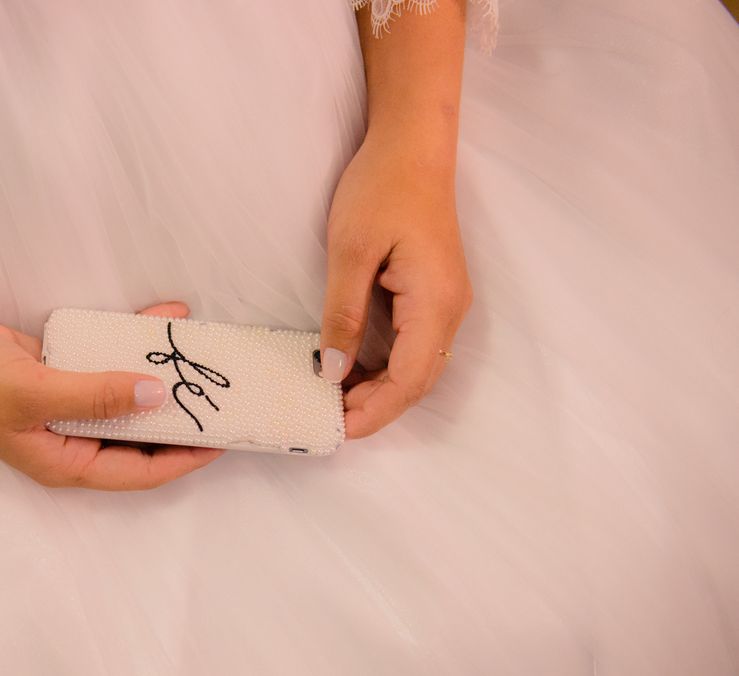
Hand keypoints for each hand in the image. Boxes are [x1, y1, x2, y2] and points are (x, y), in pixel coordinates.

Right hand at [0, 302, 223, 489]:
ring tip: (202, 350)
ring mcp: (66, 404)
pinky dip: (132, 343)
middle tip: (224, 393)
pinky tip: (162, 317)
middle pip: (141, 434)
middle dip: (181, 415)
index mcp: (66, 462)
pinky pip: (108, 361)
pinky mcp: (60, 370)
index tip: (226, 438)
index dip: (186, 458)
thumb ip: (98, 395)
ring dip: (162, 372)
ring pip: (128, 393)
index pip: (140, 470)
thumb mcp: (36, 393)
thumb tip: (158, 395)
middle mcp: (71, 439)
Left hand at [321, 132, 472, 438]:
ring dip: (380, 390)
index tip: (334, 428)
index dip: (373, 413)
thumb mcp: (350, 253)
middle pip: (417, 383)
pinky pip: (414, 347)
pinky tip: (351, 368)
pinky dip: (385, 367)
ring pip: (417, 368)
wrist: (413, 145)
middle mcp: (450, 311)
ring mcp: (446, 303)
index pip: (408, 382)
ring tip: (333, 399)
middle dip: (376, 409)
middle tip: (326, 419)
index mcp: (435, 304)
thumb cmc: (382, 189)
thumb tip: (333, 370)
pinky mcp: (435, 295)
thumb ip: (342, 315)